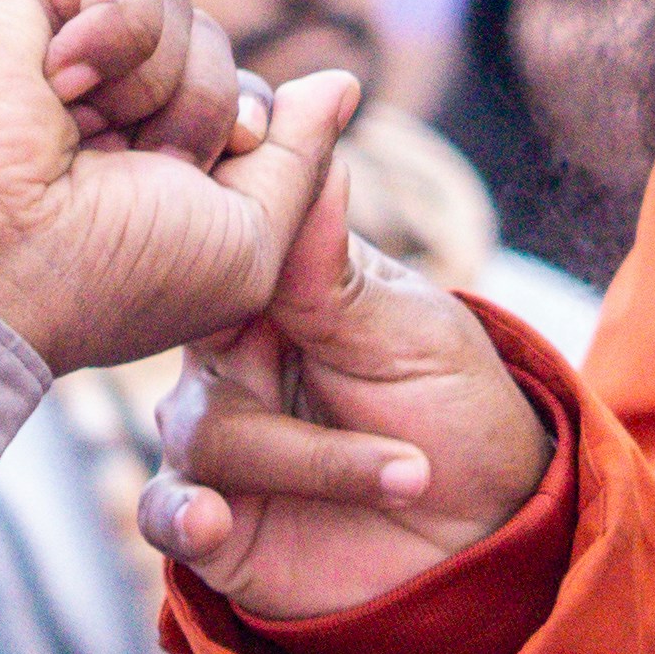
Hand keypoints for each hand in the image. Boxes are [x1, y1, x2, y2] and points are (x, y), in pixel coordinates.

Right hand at [0, 0, 345, 376]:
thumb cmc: (107, 275)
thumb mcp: (251, 243)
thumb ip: (303, 160)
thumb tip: (340, 79)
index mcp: (156, 167)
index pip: (251, 106)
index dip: (250, 132)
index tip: (202, 177)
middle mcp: (111, 108)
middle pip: (222, 56)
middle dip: (202, 112)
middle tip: (132, 169)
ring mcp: (67, 51)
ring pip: (185, 11)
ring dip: (157, 82)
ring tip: (84, 132)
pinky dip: (116, 27)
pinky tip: (59, 80)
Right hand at [146, 137, 558, 621]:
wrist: (490, 536)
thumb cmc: (458, 413)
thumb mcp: (412, 333)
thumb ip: (333, 265)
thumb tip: (312, 117)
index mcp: (271, 295)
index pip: (219, 244)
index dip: (219, 231)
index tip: (233, 214)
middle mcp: (229, 363)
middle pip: (194, 341)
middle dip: (267, 365)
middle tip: (348, 373)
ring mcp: (216, 441)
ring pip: (203, 431)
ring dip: (310, 458)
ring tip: (407, 472)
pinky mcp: (209, 524)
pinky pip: (164, 515)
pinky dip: (183, 516)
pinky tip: (213, 521)